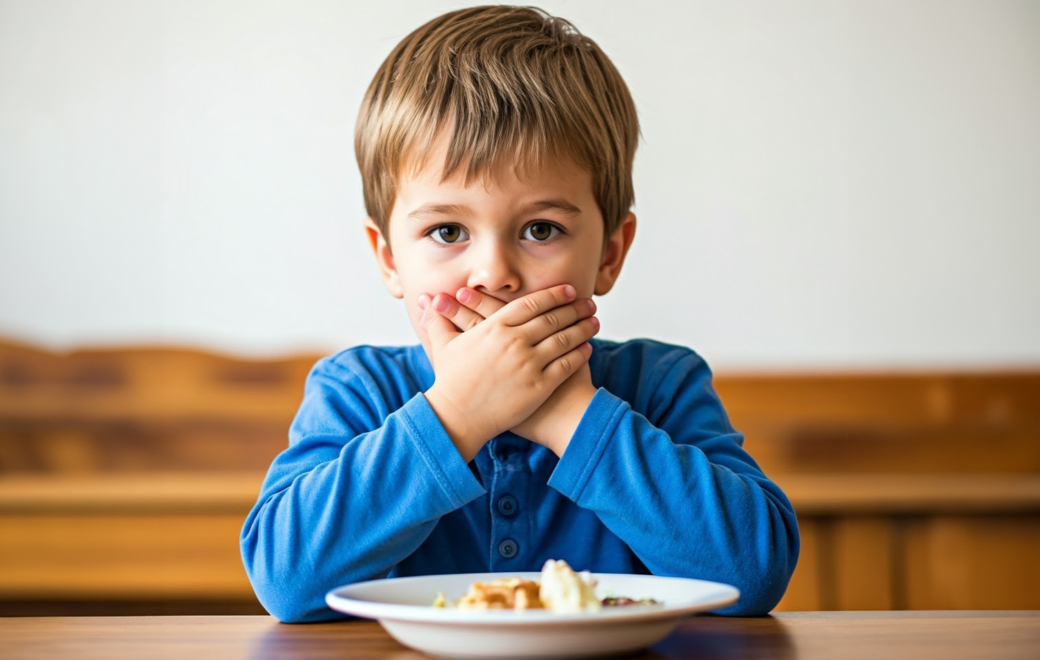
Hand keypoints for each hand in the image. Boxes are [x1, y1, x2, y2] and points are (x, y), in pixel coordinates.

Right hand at [418, 285, 598, 461]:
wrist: (457, 418)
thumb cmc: (450, 384)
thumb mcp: (444, 348)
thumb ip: (440, 322)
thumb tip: (426, 303)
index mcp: (495, 328)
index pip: (531, 304)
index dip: (553, 295)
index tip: (568, 290)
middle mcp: (514, 342)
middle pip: (552, 318)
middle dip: (573, 308)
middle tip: (588, 302)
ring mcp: (528, 364)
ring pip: (563, 339)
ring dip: (582, 328)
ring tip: (594, 321)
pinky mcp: (538, 386)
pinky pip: (565, 365)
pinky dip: (579, 354)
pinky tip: (587, 348)